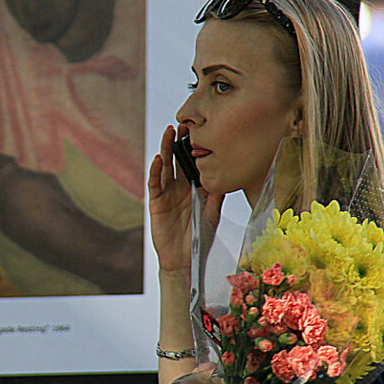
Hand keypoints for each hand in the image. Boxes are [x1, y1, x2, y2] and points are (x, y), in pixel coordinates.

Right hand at [147, 125, 222, 272]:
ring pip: (166, 166)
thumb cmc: (200, 238)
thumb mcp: (213, 214)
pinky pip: (155, 183)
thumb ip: (217, 195)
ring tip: (170, 132)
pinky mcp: (156, 202)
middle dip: (180, 142)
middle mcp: (180, 187)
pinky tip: (159, 158)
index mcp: (195, 187)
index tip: (203, 130)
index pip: (194, 163)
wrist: (185, 259)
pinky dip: (155, 170)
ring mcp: (167, 193)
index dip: (196, 147)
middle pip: (178, 159)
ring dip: (166, 149)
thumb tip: (228, 176)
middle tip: (184, 124)